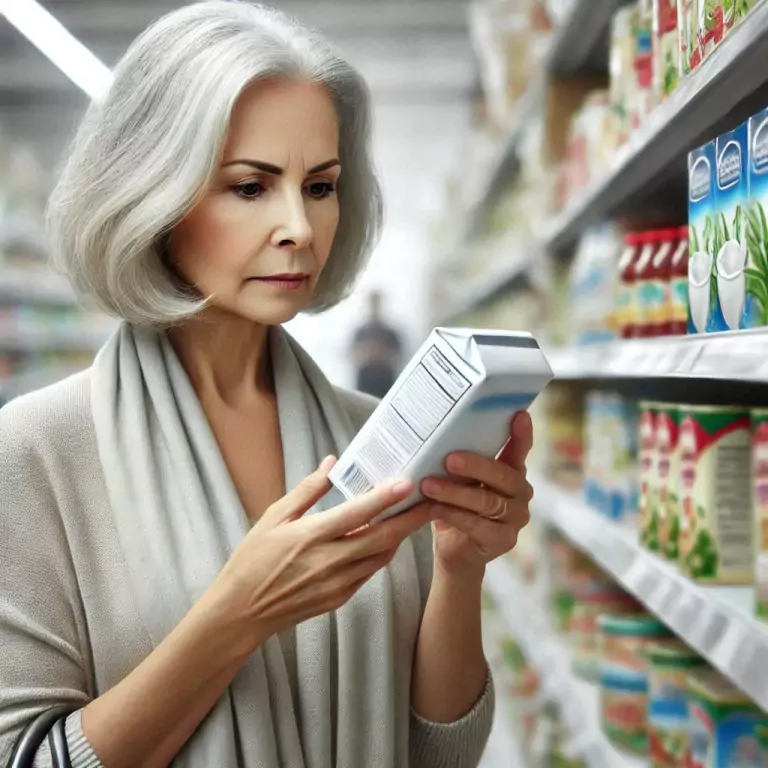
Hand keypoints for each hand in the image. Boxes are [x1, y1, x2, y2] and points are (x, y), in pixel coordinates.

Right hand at [211, 457, 431, 650]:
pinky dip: (382, 553)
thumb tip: (332, 461)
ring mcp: (337, 583)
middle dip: (412, 519)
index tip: (408, 483)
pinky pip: (369, 572)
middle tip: (434, 501)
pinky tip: (388, 539)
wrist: (241, 611)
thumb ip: (308, 490)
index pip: (358, 514)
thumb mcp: (274, 516)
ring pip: (381, 557)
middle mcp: (329, 561)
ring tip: (416, 516)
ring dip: (401, 537)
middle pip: (383, 538)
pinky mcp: (340, 598)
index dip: (386, 498)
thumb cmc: (253, 559)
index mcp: (311, 536)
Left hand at [421, 411, 533, 577]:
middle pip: (502, 475)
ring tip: (429, 485)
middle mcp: (520, 493)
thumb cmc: (455, 506)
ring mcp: (516, 518)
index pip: (520, 450)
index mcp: (512, 472)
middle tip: (449, 459)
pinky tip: (434, 508)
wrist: (452, 551)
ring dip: (455, 492)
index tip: (519, 414)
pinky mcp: (504, 540)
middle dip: (475, 465)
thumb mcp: (458, 480)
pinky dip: (454, 515)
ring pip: (486, 501)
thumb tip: (437, 437)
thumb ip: (458, 463)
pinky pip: (478, 525)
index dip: (521, 434)